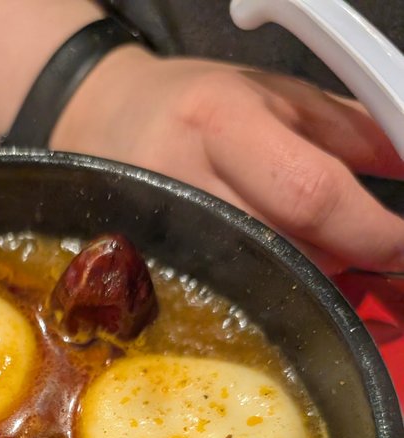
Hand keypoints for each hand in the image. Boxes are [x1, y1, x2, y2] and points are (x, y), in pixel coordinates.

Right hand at [52, 48, 403, 273]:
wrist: (102, 122)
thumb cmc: (192, 106)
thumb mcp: (277, 96)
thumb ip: (351, 135)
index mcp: (222, 123)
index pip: (311, 193)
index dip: (371, 229)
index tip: (403, 243)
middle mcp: (186, 185)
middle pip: (291, 253)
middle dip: (349, 263)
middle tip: (376, 257)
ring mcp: (163, 241)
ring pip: (265, 286)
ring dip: (315, 283)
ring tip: (332, 262)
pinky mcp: (150, 277)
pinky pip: (231, 302)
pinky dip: (276, 298)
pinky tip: (293, 284)